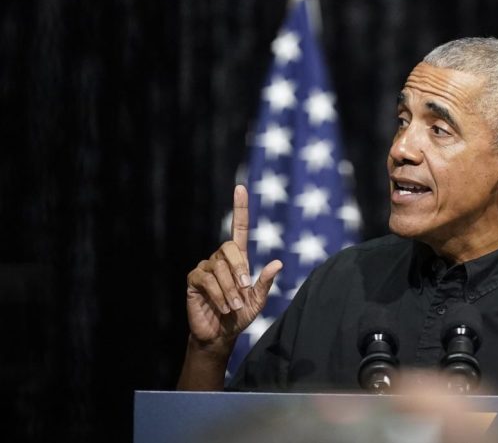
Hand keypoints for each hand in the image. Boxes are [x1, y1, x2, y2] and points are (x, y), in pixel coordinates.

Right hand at [185, 185, 281, 348]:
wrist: (221, 334)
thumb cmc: (240, 315)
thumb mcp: (258, 300)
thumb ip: (265, 282)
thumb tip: (278, 262)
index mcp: (238, 259)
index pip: (238, 228)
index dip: (240, 209)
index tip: (240, 188)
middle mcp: (220, 259)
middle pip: (230, 247)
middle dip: (240, 269)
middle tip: (245, 290)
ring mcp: (205, 268)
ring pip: (219, 268)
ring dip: (230, 289)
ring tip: (234, 307)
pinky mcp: (194, 280)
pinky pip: (206, 279)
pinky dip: (218, 294)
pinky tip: (223, 306)